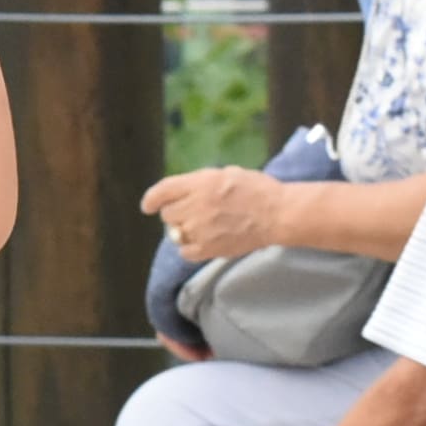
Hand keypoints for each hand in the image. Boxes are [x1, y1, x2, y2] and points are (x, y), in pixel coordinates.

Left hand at [142, 165, 289, 261]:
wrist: (277, 213)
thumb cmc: (257, 190)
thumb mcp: (226, 174)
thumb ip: (200, 183)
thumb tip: (182, 191)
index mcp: (200, 184)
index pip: (162, 192)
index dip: (151, 199)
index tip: (148, 206)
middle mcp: (195, 206)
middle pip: (168, 214)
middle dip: (176, 213)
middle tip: (192, 212)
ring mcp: (200, 229)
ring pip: (174, 233)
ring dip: (183, 230)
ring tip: (203, 226)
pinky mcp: (208, 248)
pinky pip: (185, 252)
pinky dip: (189, 248)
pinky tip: (202, 241)